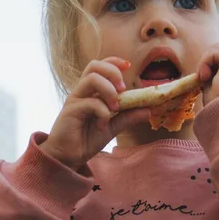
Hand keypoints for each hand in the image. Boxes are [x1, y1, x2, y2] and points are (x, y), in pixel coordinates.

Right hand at [40, 57, 149, 171]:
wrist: (69, 156)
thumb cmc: (86, 139)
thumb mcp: (113, 127)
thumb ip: (128, 117)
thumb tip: (149, 110)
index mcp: (90, 92)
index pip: (100, 67)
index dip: (114, 62)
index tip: (129, 66)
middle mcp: (82, 91)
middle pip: (94, 66)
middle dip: (113, 73)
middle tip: (123, 89)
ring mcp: (75, 99)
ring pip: (92, 79)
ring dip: (109, 91)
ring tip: (115, 107)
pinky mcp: (71, 110)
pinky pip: (91, 103)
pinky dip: (103, 112)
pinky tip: (103, 125)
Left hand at [197, 40, 218, 104]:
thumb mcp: (216, 86)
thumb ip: (214, 72)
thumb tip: (205, 63)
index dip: (214, 60)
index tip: (205, 78)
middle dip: (210, 57)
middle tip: (203, 77)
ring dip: (206, 60)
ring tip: (204, 78)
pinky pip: (214, 51)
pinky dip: (205, 62)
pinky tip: (205, 77)